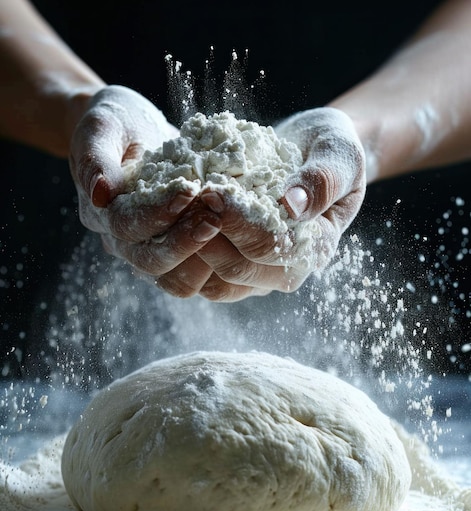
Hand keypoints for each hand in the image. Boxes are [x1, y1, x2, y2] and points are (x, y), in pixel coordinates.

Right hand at [69, 85, 221, 281]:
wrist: (131, 133)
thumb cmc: (117, 125)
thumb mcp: (101, 127)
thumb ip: (95, 157)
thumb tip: (101, 193)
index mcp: (102, 213)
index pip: (127, 226)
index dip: (156, 212)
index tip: (188, 190)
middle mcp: (123, 242)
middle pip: (151, 262)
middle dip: (184, 243)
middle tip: (215, 219)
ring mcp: (150, 252)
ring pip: (176, 279)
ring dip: (204, 259)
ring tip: (226, 227)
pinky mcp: (176, 254)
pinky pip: (197, 275)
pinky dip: (218, 263)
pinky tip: (237, 238)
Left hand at [161, 108, 365, 302]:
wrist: (312, 151)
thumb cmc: (330, 150)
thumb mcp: (339, 155)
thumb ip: (323, 179)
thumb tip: (293, 205)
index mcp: (315, 248)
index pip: (271, 248)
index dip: (238, 223)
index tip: (213, 191)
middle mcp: (286, 270)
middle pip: (238, 269)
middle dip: (207, 234)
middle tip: (187, 198)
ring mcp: (258, 275)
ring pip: (214, 282)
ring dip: (190, 249)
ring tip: (176, 210)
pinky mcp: (234, 270)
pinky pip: (202, 278)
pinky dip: (184, 254)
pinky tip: (173, 221)